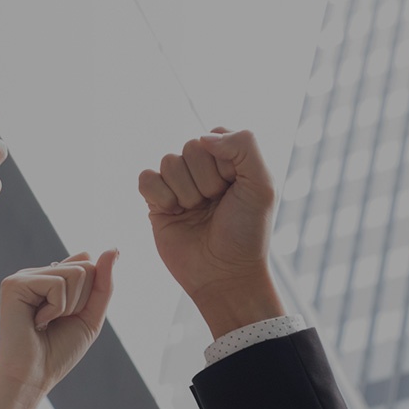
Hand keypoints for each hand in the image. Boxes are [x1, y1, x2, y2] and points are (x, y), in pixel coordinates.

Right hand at [0, 250, 120, 393]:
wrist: (33, 377)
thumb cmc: (58, 351)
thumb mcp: (91, 315)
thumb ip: (104, 283)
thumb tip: (113, 248)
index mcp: (51, 278)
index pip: (90, 264)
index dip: (90, 296)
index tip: (69, 318)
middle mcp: (36, 273)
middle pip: (87, 266)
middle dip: (82, 301)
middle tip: (56, 322)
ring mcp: (23, 277)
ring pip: (76, 273)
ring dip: (70, 306)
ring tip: (46, 322)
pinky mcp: (14, 284)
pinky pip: (58, 284)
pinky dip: (56, 309)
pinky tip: (37, 322)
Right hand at [140, 129, 283, 337]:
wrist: (223, 274)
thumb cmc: (247, 232)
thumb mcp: (262, 185)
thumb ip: (245, 146)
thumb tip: (203, 137)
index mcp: (230, 160)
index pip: (215, 135)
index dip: (224, 162)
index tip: (235, 188)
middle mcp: (202, 168)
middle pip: (189, 146)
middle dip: (205, 180)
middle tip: (215, 204)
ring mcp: (178, 184)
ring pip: (168, 162)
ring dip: (186, 192)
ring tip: (197, 212)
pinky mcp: (156, 201)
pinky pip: (146, 178)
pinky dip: (160, 196)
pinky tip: (174, 213)